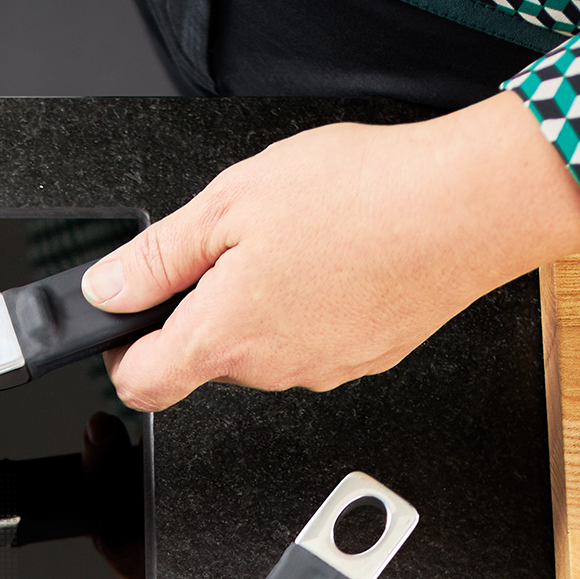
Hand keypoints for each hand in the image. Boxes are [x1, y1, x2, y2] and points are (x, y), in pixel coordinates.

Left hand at [85, 92, 579, 410]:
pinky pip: (316, 336)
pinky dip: (314, 302)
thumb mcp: (231, 203)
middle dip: (206, 304)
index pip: (141, 382)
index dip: (121, 351)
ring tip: (300, 238)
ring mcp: (321, 369)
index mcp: (223, 336)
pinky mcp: (365, 358)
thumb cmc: (362, 196)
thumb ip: (158, 255)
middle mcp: (269, 369)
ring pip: (263, 346)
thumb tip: (108, 288)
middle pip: (205, 355)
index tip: (126, 321)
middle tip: (237, 241)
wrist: (471, 205)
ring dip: (263, 300)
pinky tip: (340, 255)